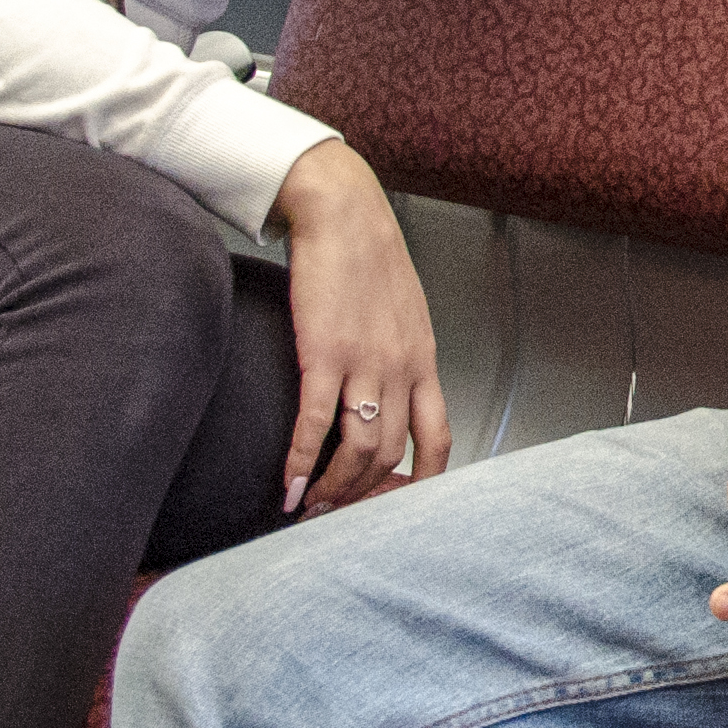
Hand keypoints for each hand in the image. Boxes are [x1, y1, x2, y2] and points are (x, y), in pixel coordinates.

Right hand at [271, 143, 445, 512]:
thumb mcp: (403, 311)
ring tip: (310, 508)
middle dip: (363, 495)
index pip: (439, 438)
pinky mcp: (324, 353)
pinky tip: (288, 485)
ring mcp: (365, 363)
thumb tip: (389, 387)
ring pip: (358, 449)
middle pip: (391, 455)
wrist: (342, 213)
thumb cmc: (368, 257)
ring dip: (333, 489)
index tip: (398, 505)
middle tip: (337, 515)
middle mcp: (403, 368)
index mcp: (424, 360)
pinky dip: (299, 462)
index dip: (423, 482)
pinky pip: (315, 423)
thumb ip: (401, 352)